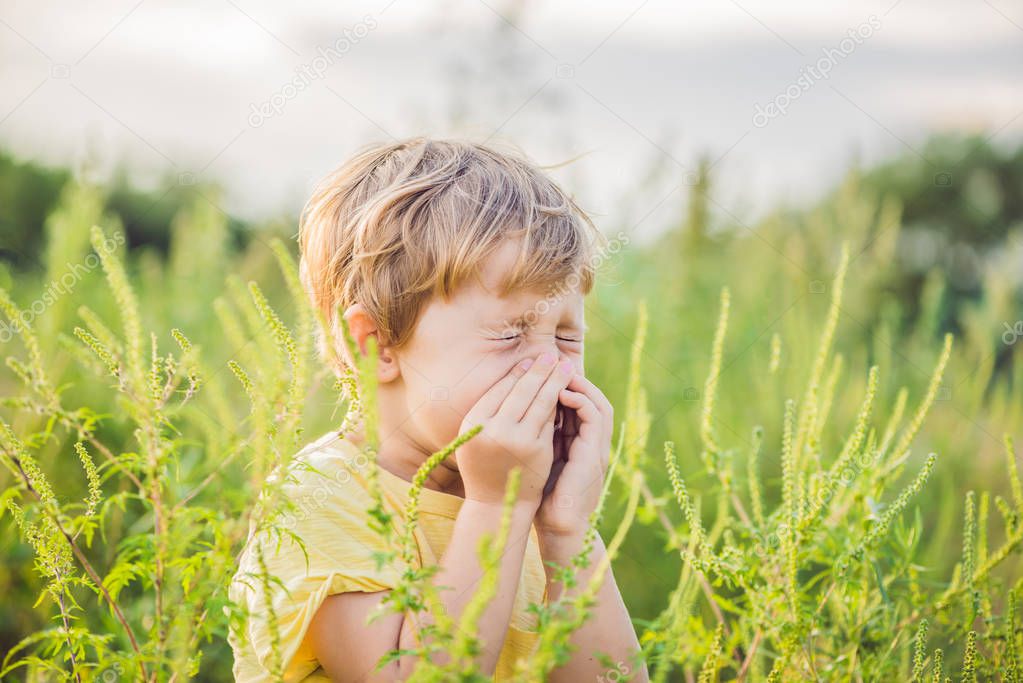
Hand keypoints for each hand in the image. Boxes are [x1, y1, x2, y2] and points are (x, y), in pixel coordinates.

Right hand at [455, 352, 575, 508]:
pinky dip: (558, 403)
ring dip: (554, 381)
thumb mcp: (475, 436)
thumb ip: (489, 410)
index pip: (500, 389)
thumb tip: (518, 373)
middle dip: (539, 370)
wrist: (495, 504)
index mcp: (473, 422)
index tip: (530, 360)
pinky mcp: (537, 449)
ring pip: (540, 402)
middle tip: (551, 354)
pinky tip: (566, 391)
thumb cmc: (484, 465)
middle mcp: (493, 429)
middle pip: (521, 390)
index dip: (517, 373)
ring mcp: (517, 440)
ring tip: (564, 366)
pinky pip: (549, 420)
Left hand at [536, 373, 612, 538]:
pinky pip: (595, 418)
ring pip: (598, 403)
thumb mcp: (538, 458)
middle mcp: (592, 443)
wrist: (558, 527)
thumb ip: (536, 437)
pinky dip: (580, 401)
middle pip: (592, 398)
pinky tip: (560, 394)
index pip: (578, 404)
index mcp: (580, 443)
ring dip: (580, 385)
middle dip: (573, 378)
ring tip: (557, 373)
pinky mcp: (596, 454)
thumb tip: (515, 412)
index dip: (563, 385)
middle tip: (552, 362)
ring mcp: (597, 448)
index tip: (541, 371)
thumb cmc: (542, 496)